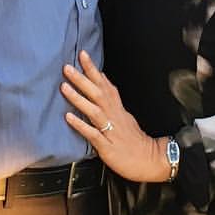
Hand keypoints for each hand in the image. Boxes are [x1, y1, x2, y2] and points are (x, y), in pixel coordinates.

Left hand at [61, 50, 170, 182]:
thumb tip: (102, 82)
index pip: (105, 85)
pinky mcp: (107, 147)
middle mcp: (114, 116)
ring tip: (64, 87)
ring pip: (94, 111)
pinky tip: (68, 118)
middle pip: (98, 94)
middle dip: (82, 79)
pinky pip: (93, 134)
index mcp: (118, 109)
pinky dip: (81, 125)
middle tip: (67, 67)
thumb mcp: (125, 116)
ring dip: (78, 98)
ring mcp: (111, 131)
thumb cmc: (135, 141)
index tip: (83, 55)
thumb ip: (113, 101)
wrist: (151, 160)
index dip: (94, 70)